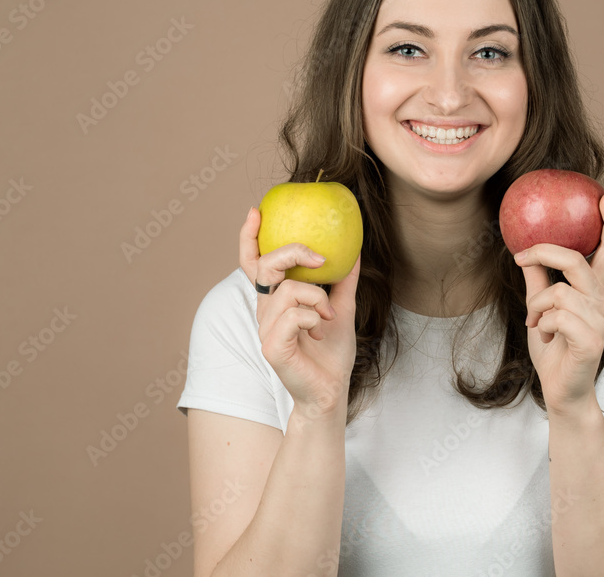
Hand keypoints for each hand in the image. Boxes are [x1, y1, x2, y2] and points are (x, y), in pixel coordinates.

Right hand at [239, 206, 360, 420]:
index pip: (253, 264)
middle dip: (292, 253)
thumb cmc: (331, 354)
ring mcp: (265, 330)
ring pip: (288, 291)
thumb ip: (343, 283)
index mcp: (276, 302)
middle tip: (319, 258)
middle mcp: (265, 313)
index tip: (257, 212)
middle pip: (265, 267)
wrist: (331, 391)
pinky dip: (314, 317)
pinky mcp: (271, 346)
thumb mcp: (342, 310)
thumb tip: (355, 251)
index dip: (249, 238)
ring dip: (317, 298)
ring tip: (328, 316)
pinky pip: (294, 315)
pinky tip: (318, 331)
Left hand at [513, 193, 603, 413]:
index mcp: (591, 292)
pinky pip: (557, 315)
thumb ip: (537, 282)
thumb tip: (527, 251)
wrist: (561, 391)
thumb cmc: (553, 350)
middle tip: (521, 255)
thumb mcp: (540, 310)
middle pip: (577, 260)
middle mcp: (600, 302)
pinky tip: (545, 337)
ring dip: (536, 306)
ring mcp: (598, 320)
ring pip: (558, 291)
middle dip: (545, 252)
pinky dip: (542, 324)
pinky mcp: (591, 339)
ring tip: (535, 323)